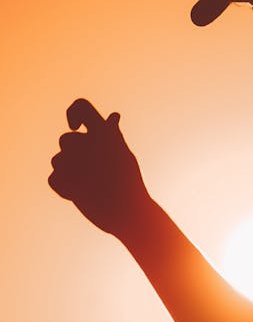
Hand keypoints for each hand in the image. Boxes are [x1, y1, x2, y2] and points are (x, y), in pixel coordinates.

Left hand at [48, 98, 149, 235]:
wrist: (130, 214)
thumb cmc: (130, 186)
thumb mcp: (124, 156)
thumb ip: (114, 136)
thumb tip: (113, 116)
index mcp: (105, 133)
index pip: (81, 106)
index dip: (74, 113)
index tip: (75, 126)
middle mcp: (88, 142)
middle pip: (65, 139)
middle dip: (72, 155)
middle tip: (92, 172)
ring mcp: (75, 161)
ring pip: (56, 159)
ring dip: (67, 172)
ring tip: (89, 185)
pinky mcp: (64, 180)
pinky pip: (53, 178)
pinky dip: (64, 188)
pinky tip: (82, 195)